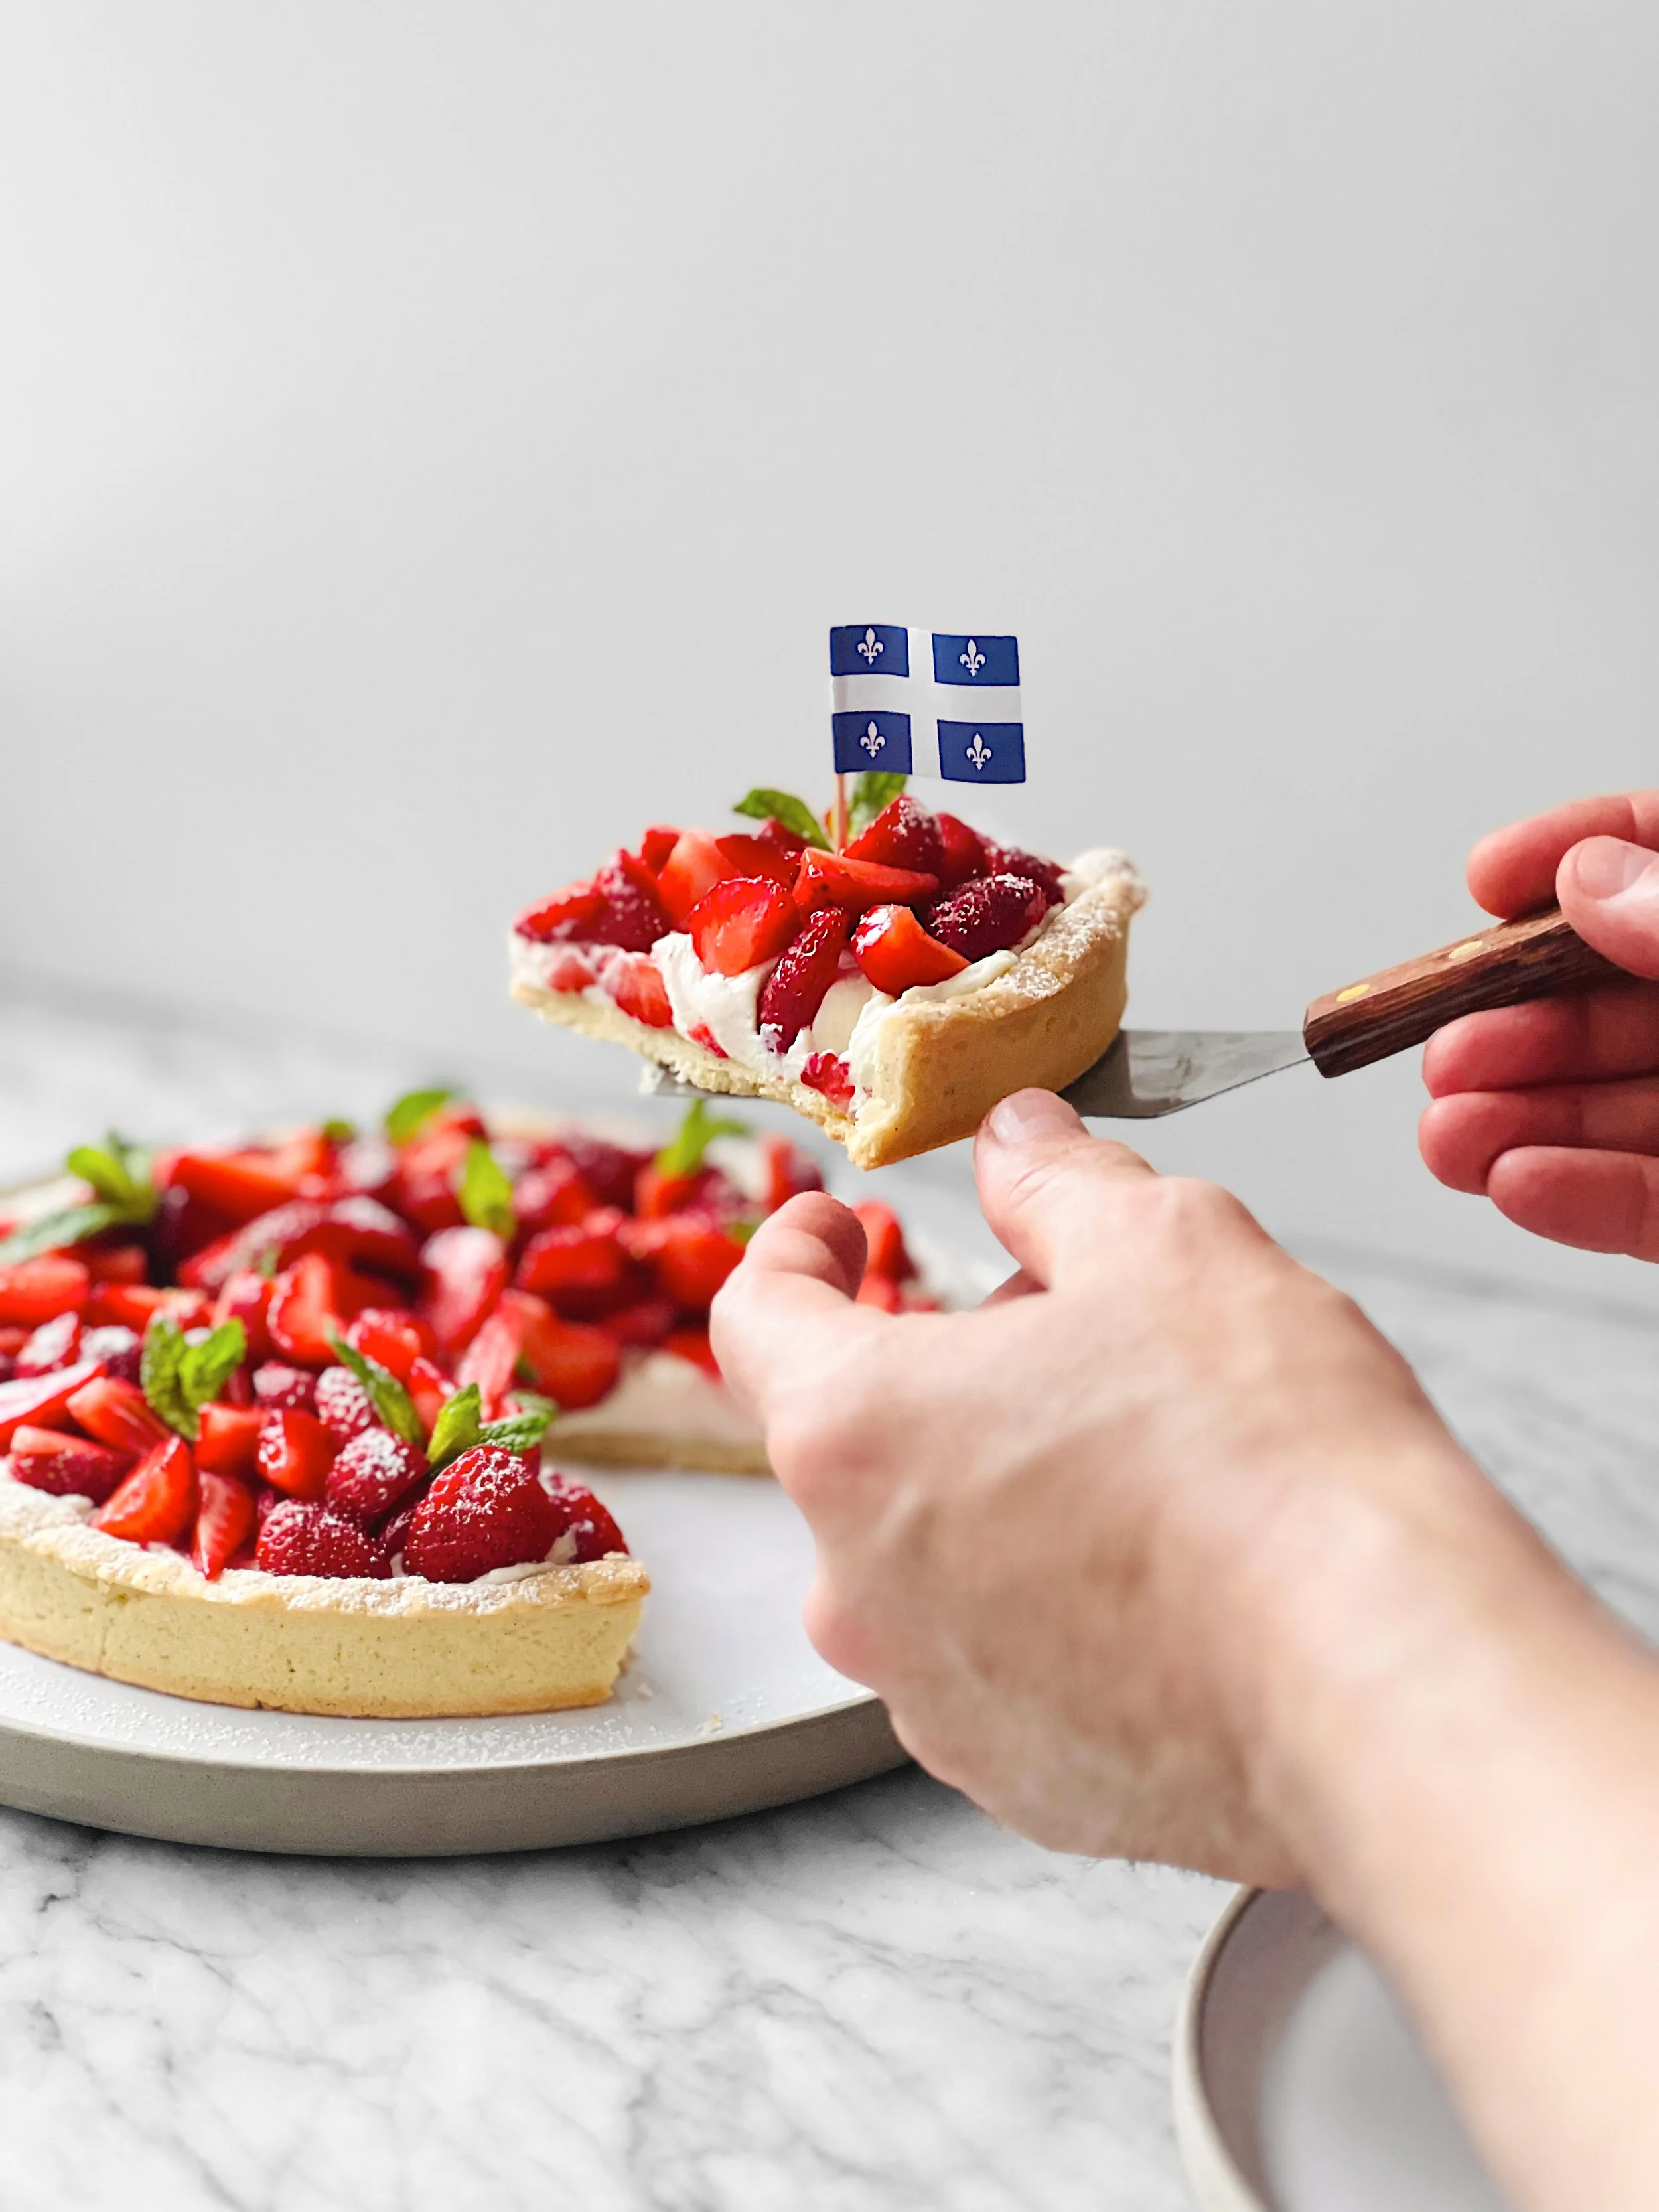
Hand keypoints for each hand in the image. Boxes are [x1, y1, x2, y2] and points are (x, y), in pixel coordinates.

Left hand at [710, 1090, 1504, 1882]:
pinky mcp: (1021, 1779)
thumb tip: (1016, 1142)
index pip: (757, 1317)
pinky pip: (1006, 1658)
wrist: (1381, 1679)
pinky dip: (1059, 1604)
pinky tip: (1173, 1573)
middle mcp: (858, 1584)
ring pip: (934, 1553)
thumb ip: (1056, 1182)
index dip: (797, 1251)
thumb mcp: (1162, 1245)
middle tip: (1078, 1329)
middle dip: (951, 1366)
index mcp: (854, 1434)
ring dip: (1004, 1488)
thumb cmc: (1265, 1466)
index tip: (838, 1228)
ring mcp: (932, 1697)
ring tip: (1149, 1453)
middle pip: (865, 1436)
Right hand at [1419, 791, 1658, 1255]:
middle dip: (1516, 1022)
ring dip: (1522, 1121)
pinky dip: (1584, 1199)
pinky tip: (1515, 1185)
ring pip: (1626, 1110)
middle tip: (1443, 1047)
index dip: (1577, 852)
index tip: (1488, 875)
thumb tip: (1592, 879)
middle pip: (1621, 997)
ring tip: (1447, 1136)